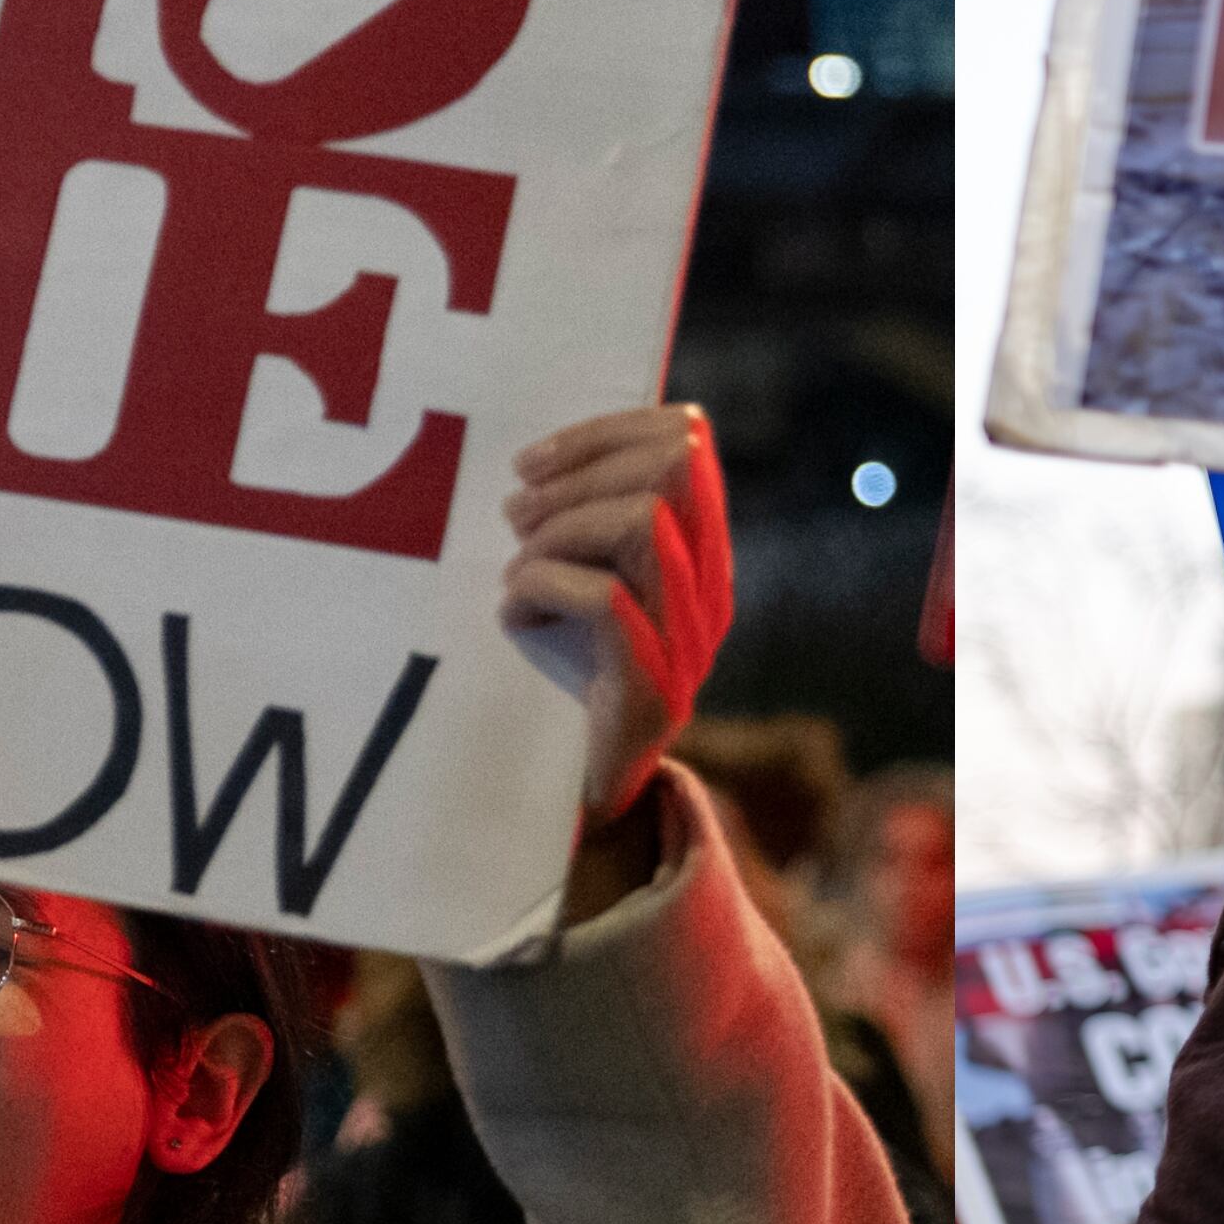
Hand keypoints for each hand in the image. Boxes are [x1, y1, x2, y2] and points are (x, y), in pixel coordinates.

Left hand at [502, 406, 732, 831]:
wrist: (587, 792)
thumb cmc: (572, 670)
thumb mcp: (584, 574)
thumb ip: (587, 515)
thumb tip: (539, 464)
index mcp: (701, 548)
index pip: (686, 440)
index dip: (606, 431)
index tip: (533, 463)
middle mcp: (709, 587)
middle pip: (671, 470)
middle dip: (578, 477)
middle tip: (516, 515)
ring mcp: (687, 638)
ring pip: (642, 523)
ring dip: (558, 532)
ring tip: (517, 566)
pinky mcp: (650, 687)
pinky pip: (606, 601)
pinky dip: (543, 587)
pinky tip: (514, 610)